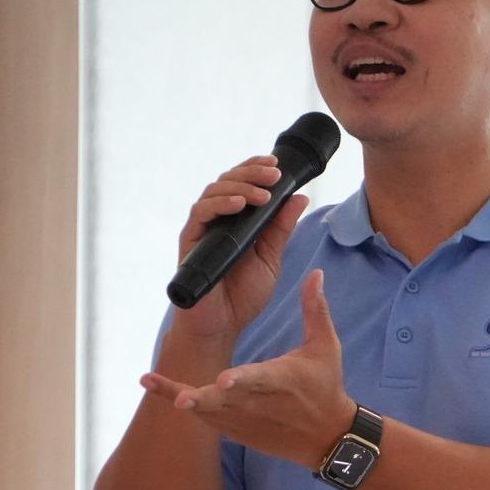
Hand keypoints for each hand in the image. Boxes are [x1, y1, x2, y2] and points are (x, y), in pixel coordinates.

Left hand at [141, 269, 355, 468]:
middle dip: (201, 399)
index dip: (240, 380)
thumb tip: (315, 273)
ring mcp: (244, 418)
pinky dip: (189, 406)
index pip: (258, 379)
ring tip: (150, 381)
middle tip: (180, 398)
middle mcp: (258, 402)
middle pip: (225, 400)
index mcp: (280, 380)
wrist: (325, 435)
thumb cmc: (326, 386)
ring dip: (179, 396)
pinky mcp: (236, 429)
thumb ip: (315, 310)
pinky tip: (163, 390)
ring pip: (208, 410)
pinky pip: (207, 419)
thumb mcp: (325, 348)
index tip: (222, 380)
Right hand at [172, 155, 311, 341]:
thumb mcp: (271, 257)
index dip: (256, 169)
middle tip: (274, 174)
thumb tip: (299, 197)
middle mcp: (218, 219)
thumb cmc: (244, 293)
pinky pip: (200, 214)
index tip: (277, 164)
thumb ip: (281, 229)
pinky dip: (219, 205)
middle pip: (228, 181)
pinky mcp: (190, 240)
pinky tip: (238, 205)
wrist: (222, 325)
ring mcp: (202, 228)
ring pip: (214, 192)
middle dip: (252, 173)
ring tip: (262, 193)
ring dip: (240, 187)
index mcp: (237, 220)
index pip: (243, 184)